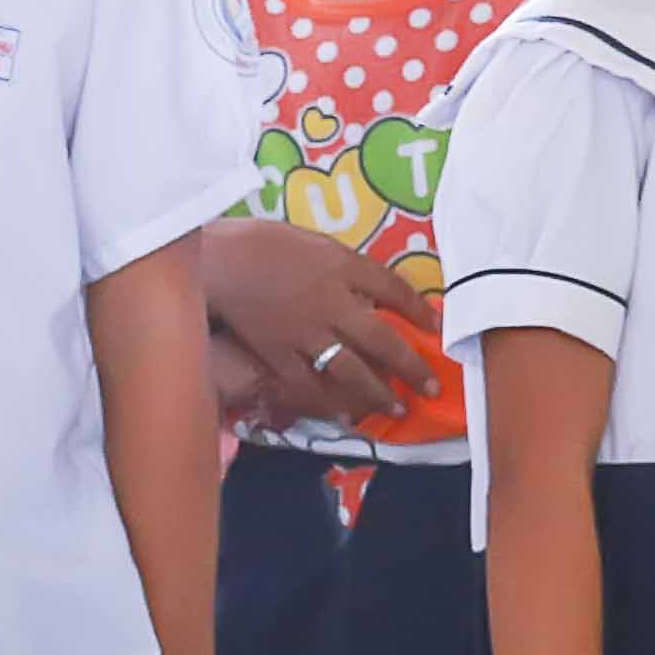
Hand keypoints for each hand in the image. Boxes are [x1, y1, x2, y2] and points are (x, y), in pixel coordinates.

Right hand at [199, 217, 447, 430]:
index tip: (436, 327)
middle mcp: (333, 304)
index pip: (393, 289)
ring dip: (378, 392)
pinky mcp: (278, 353)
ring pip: (351, 370)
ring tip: (395, 409)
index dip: (419, 310)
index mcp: (342, 268)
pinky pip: (307, 383)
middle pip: (382, 340)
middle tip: (432, 387)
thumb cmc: (263, 241)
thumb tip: (368, 289)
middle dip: (411, 366)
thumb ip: (343, 266)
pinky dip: (327, 402)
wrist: (218, 261)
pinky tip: (343, 414)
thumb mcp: (315, 241)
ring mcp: (305, 333)